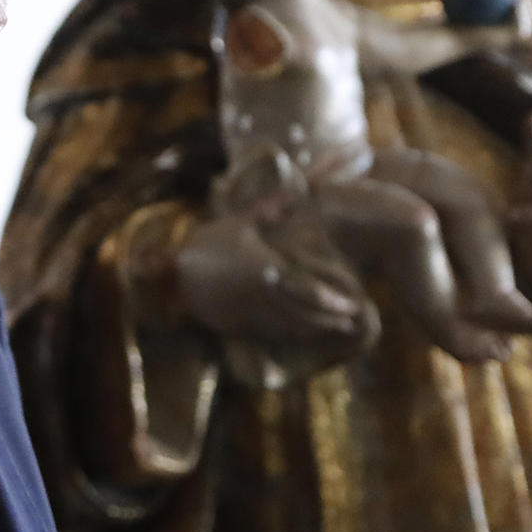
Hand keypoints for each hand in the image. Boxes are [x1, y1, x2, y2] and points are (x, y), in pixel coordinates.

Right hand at [178, 212, 371, 349]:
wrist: (176, 273)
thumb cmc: (211, 243)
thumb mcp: (240, 223)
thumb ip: (269, 211)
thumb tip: (292, 196)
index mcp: (262, 267)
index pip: (302, 287)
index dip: (329, 299)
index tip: (351, 303)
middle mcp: (259, 294)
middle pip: (301, 312)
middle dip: (330, 319)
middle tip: (355, 320)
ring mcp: (250, 312)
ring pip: (290, 326)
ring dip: (317, 330)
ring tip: (341, 329)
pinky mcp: (241, 324)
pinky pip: (275, 333)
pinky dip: (296, 335)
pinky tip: (312, 334)